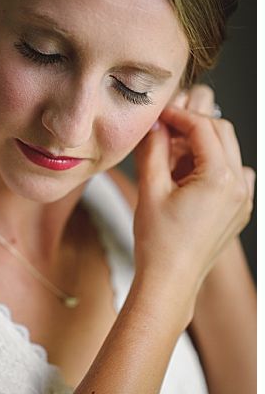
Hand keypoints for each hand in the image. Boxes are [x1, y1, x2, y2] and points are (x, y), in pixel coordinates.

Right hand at [132, 98, 254, 311]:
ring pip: (228, 152)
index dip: (178, 114)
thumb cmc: (159, 242)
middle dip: (192, 125)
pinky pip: (232, 174)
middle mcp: (240, 185)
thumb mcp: (150, 189)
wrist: (171, 280)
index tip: (158, 113)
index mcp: (220, 178)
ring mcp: (244, 199)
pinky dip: (212, 166)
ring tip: (171, 156)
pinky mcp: (239, 210)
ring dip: (202, 145)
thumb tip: (154, 124)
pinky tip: (187, 178)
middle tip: (163, 129)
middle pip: (221, 133)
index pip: (203, 127)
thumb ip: (153, 150)